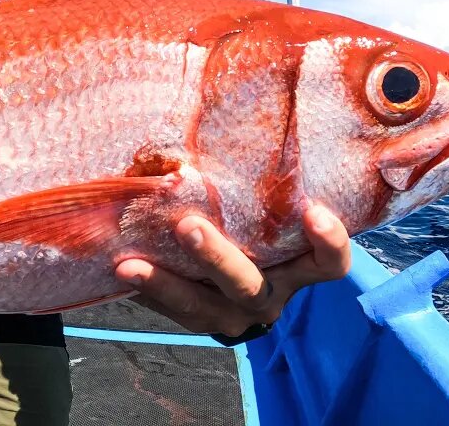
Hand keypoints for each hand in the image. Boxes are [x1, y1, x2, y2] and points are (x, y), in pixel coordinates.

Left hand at [114, 202, 350, 337]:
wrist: (235, 289)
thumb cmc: (255, 228)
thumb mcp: (264, 214)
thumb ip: (257, 191)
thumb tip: (218, 126)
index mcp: (297, 268)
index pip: (329, 263)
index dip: (328, 241)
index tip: (313, 211)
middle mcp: (269, 296)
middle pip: (248, 285)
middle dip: (217, 258)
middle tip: (187, 226)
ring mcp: (232, 315)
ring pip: (201, 306)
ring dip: (166, 283)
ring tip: (129, 265)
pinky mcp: (200, 323)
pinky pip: (171, 310)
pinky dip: (146, 290)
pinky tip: (119, 268)